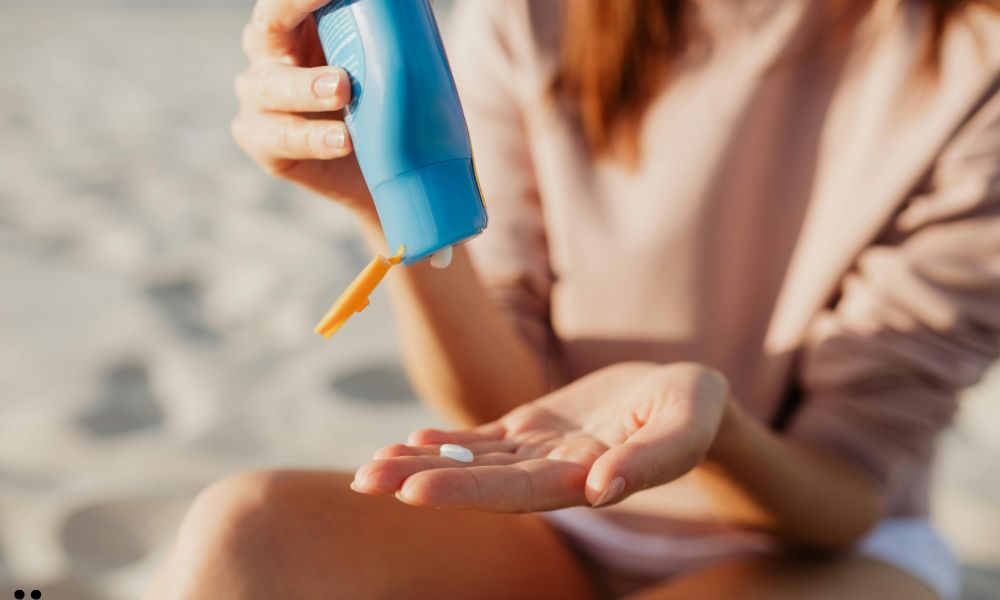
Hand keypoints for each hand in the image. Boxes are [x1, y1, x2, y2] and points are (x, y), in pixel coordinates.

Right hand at [232, 0, 373, 216]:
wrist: (379, 166)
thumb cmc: (379, 101)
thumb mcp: (382, 63)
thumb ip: (383, 33)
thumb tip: (415, 7)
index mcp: (294, 24)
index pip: (287, 0)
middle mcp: (269, 55)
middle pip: (268, 28)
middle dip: (296, 17)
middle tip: (340, 43)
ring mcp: (260, 99)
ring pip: (271, 87)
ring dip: (306, 88)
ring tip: (342, 92)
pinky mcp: (263, 142)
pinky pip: (281, 138)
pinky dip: (313, 139)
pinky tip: (341, 140)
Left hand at [353, 362, 730, 511]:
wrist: (684, 394)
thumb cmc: (694, 407)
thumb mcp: (687, 423)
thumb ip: (651, 459)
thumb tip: (602, 490)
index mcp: (587, 478)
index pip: (518, 493)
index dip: (466, 493)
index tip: (414, 492)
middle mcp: (554, 472)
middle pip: (480, 483)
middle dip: (423, 482)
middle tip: (365, 481)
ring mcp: (539, 452)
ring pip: (473, 463)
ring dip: (422, 465)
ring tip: (371, 468)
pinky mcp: (533, 430)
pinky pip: (484, 441)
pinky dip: (446, 442)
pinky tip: (409, 440)